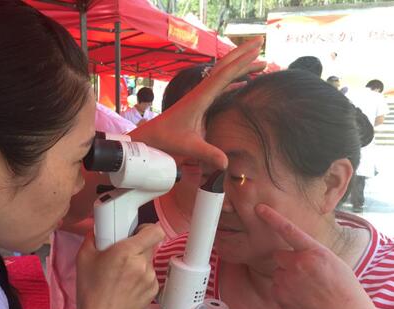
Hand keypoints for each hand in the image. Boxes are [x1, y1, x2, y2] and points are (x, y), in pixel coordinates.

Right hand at [74, 224, 163, 308]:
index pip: (154, 230)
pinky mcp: (153, 290)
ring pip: (149, 260)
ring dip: (138, 262)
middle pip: (150, 244)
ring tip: (121, 274)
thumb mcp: (83, 258)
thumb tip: (98, 231)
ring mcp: (150, 278)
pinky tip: (126, 285)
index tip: (137, 231)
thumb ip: (93, 238)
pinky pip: (150, 275)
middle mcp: (142, 264)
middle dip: (138, 246)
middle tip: (123, 253)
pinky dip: (141, 277)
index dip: (146, 228)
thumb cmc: (91, 292)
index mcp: (126, 252)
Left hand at [130, 37, 265, 169]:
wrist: (150, 137)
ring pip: (222, 75)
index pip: (224, 75)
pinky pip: (219, 88)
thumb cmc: (166, 139)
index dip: (242, 63)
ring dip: (240, 66)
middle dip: (243, 53)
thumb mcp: (188, 147)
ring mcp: (199, 97)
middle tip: (261, 40)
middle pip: (224, 67)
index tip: (258, 51)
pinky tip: (243, 83)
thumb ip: (208, 153)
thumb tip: (226, 164)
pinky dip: (232, 82)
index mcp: (200, 98)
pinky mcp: (198, 104)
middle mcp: (200, 93)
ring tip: (259, 60)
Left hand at [255, 204, 384, 308]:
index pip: (289, 230)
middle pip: (279, 255)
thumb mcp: (333, 263)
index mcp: (314, 252)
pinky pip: (277, 288)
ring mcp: (286, 280)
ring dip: (287, 279)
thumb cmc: (344, 291)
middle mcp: (298, 264)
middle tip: (305, 276)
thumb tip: (297, 251)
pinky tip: (302, 300)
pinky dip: (285, 292)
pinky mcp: (279, 295)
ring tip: (307, 291)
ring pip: (278, 273)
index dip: (272, 217)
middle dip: (287, 263)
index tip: (259, 208)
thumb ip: (312, 253)